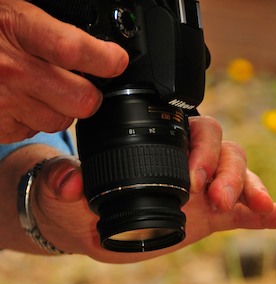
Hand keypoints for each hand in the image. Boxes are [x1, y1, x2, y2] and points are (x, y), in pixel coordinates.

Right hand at [0, 0, 127, 141]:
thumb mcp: (5, 5)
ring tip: (49, 88)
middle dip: (90, 93)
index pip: (73, 49)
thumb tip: (77, 39)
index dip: (104, 58)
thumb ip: (39, 19)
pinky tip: (24, 99)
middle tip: (88, 81)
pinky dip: (36, 119)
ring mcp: (4, 103)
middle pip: (80, 100)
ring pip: (60, 121)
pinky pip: (33, 131)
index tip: (116, 60)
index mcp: (14, 27)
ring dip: (63, 109)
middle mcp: (12, 71)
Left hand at [27, 116, 275, 262]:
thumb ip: (65, 183)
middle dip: (228, 172)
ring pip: (240, 177)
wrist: (89, 229)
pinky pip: (245, 213)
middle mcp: (188, 162)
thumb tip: (73, 181)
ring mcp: (203, 189)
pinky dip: (268, 214)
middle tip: (215, 199)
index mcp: (160, 147)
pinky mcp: (211, 217)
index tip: (194, 178)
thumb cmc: (77, 203)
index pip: (194, 131)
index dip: (202, 149)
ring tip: (259, 209)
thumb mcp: (65, 193)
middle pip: (226, 151)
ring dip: (251, 190)